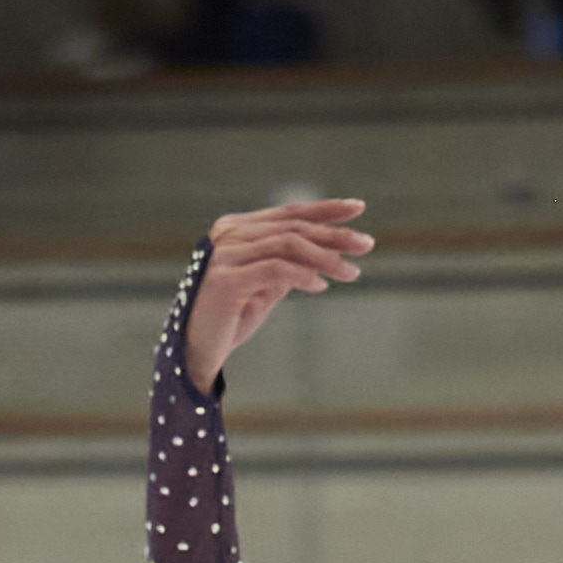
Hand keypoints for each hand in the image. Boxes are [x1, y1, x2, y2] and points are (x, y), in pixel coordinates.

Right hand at [185, 195, 369, 392]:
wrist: (196, 354)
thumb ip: (289, 264)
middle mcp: (228, 235)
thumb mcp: (266, 287)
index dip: (325, 209)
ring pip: (288, 245)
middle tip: (366, 244)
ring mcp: (225, 256)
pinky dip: (304, 276)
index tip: (358, 208)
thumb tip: (326, 251)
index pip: (288, 213)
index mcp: (236, 229)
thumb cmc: (229, 320)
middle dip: (334, 234)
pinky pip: (277, 269)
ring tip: (351, 273)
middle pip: (293, 226)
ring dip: (325, 258)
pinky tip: (321, 286)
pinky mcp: (226, 281)